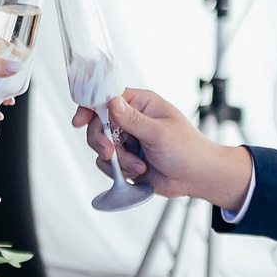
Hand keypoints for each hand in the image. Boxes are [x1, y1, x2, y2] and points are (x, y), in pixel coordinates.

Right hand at [74, 88, 253, 206]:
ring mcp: (128, 140)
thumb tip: (112, 103)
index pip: (108, 98)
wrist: (196, 178)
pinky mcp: (127, 159)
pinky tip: (139, 172)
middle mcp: (132, 119)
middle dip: (102, 141)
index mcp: (142, 104)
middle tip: (110, 153)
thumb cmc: (188, 150)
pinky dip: (120, 171)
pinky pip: (108, 164)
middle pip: (99, 124)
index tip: (80, 120)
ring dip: (118, 161)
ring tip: (139, 166)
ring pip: (102, 146)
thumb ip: (133, 120)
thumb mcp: (159, 133)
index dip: (91, 108)